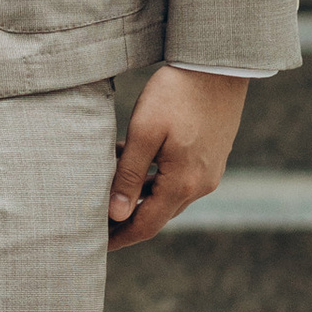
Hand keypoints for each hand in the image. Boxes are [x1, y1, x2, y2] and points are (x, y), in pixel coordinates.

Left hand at [108, 67, 246, 248]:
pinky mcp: (210, 158)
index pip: (145, 225)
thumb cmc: (176, 94)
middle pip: (157, 216)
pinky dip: (153, 182)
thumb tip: (116, 214)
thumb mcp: (144, 132)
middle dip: (126, 222)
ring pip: (167, 198)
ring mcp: (208, 173)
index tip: (95, 246)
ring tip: (106, 195)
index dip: (119, 237)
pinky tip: (132, 167)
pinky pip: (177, 181)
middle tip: (95, 224)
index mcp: (183, 184)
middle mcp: (200, 186)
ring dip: (139, 200)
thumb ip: (129, 175)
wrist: (217, 66)